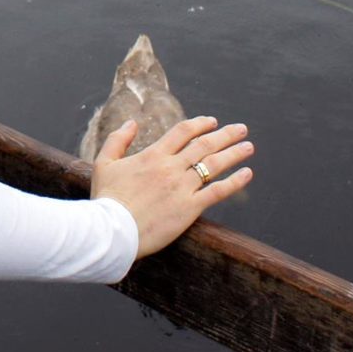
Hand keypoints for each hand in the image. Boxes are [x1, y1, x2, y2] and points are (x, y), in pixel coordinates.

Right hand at [90, 116, 254, 257]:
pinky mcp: (190, 208)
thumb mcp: (104, 163)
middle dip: (225, 135)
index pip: (182, 132)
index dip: (200, 124)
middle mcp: (171, 168)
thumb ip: (117, 140)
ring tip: (248, 147)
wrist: (112, 230)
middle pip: (204, 145)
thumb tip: (132, 123)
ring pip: (214, 164)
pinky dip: (235, 182)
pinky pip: (218, 191)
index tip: (212, 121)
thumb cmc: (106, 198)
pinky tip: (247, 174)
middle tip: (241, 129)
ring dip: (234, 153)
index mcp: (153, 155)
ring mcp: (182, 187)